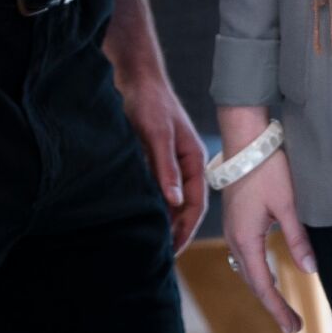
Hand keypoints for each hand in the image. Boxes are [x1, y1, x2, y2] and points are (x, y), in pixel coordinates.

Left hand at [113, 67, 208, 247]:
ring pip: (169, 199)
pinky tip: (138, 216)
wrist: (135, 76)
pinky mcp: (152, 158)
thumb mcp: (158, 134)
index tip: (174, 250)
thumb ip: (166, 167)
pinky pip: (155, 188)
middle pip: (184, 206)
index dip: (186, 229)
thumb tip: (174, 202)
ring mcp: (169, 161)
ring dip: (163, 220)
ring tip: (149, 243)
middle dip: (176, 231)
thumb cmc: (150, 101)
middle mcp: (184, 164)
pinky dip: (150, 204)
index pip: (196, 203)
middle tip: (161, 256)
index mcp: (194, 160)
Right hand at [216, 105, 316, 332]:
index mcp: (245, 239)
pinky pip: (244, 255)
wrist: (245, 138)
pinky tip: (265, 272)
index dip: (278, 308)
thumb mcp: (287, 204)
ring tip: (281, 307)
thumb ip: (297, 239)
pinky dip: (256, 271)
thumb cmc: (267, 168)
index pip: (262, 284)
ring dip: (263, 288)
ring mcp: (232, 228)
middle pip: (252, 281)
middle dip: (272, 304)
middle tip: (292, 326)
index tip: (294, 328)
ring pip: (246, 269)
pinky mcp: (235, 219)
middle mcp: (234, 238)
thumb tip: (310, 270)